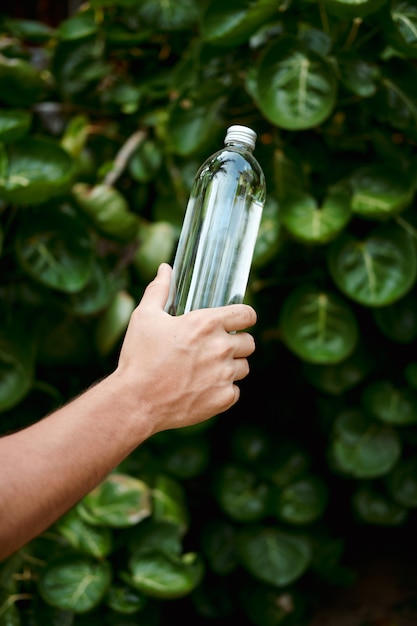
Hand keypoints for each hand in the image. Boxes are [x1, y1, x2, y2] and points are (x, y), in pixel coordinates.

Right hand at [114, 263, 256, 434]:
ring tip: (206, 370)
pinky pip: (234, 391)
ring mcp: (224, 375)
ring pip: (243, 368)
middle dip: (235, 343)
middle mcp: (221, 348)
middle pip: (249, 343)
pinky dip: (223, 390)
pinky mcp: (223, 399)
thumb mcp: (145, 317)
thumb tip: (166, 269)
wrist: (136, 401)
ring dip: (230, 367)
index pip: (248, 314)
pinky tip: (203, 388)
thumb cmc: (139, 357)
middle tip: (215, 349)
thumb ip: (159, 290)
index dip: (244, 317)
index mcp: (206, 324)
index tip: (238, 321)